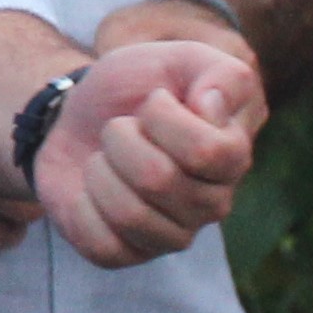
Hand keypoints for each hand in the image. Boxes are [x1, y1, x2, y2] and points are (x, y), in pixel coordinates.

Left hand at [27, 40, 262, 266]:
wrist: (79, 113)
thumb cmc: (136, 86)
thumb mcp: (179, 58)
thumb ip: (218, 72)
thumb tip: (213, 107)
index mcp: (232, 155)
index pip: (209, 152)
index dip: (165, 119)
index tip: (153, 102)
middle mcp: (212, 203)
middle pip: (159, 180)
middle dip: (121, 139)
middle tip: (119, 128)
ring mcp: (172, 235)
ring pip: (130, 215)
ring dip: (101, 171)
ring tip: (104, 157)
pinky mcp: (129, 254)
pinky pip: (103, 244)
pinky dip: (82, 206)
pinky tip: (90, 189)